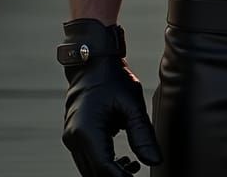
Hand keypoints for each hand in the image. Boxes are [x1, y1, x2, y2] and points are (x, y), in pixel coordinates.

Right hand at [61, 55, 162, 175]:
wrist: (93, 61)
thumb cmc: (112, 78)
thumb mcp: (132, 104)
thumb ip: (142, 135)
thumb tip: (154, 161)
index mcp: (87, 131)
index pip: (104, 168)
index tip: (138, 175)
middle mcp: (74, 138)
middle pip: (94, 173)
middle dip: (116, 176)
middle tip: (137, 169)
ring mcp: (71, 138)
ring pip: (89, 169)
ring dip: (109, 172)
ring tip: (132, 164)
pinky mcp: (73, 135)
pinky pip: (87, 159)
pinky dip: (103, 163)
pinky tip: (122, 159)